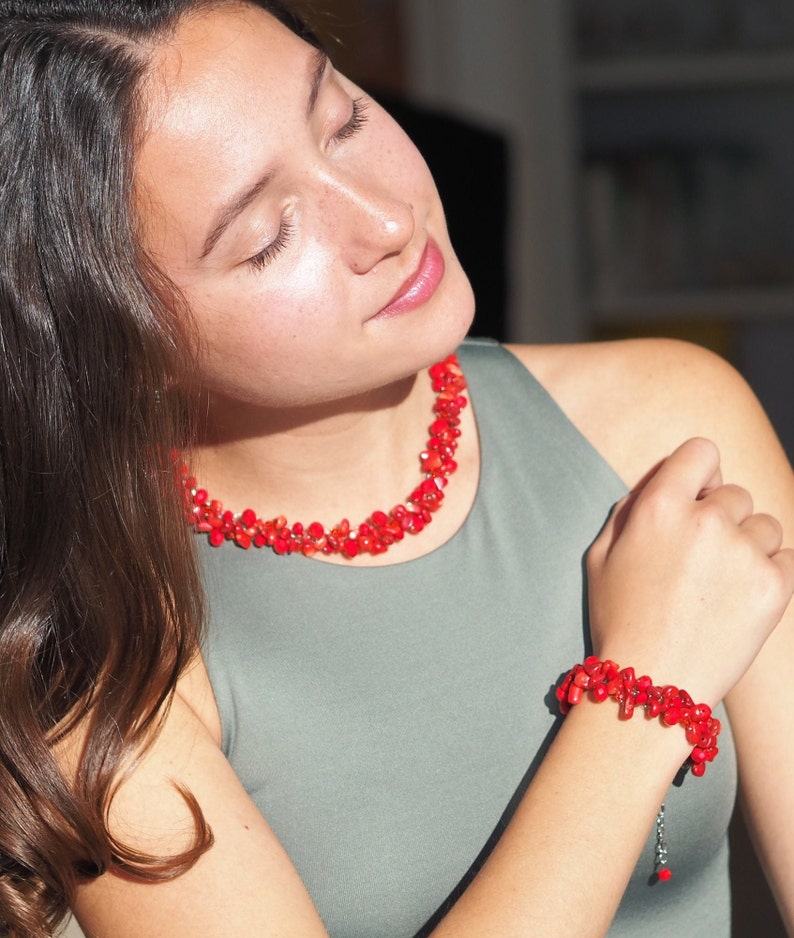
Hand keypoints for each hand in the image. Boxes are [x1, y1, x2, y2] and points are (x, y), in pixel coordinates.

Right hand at [587, 437, 793, 703]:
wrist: (652, 685)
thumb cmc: (620, 618)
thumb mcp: (600, 555)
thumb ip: (631, 507)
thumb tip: (661, 480)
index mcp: (659, 506)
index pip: (702, 451)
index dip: (699, 473)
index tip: (695, 497)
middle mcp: (705, 521)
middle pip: (735, 493)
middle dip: (721, 518)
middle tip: (700, 560)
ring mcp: (743, 553)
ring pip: (765, 525)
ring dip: (747, 546)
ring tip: (719, 585)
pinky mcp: (774, 587)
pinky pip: (786, 557)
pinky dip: (768, 573)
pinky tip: (738, 598)